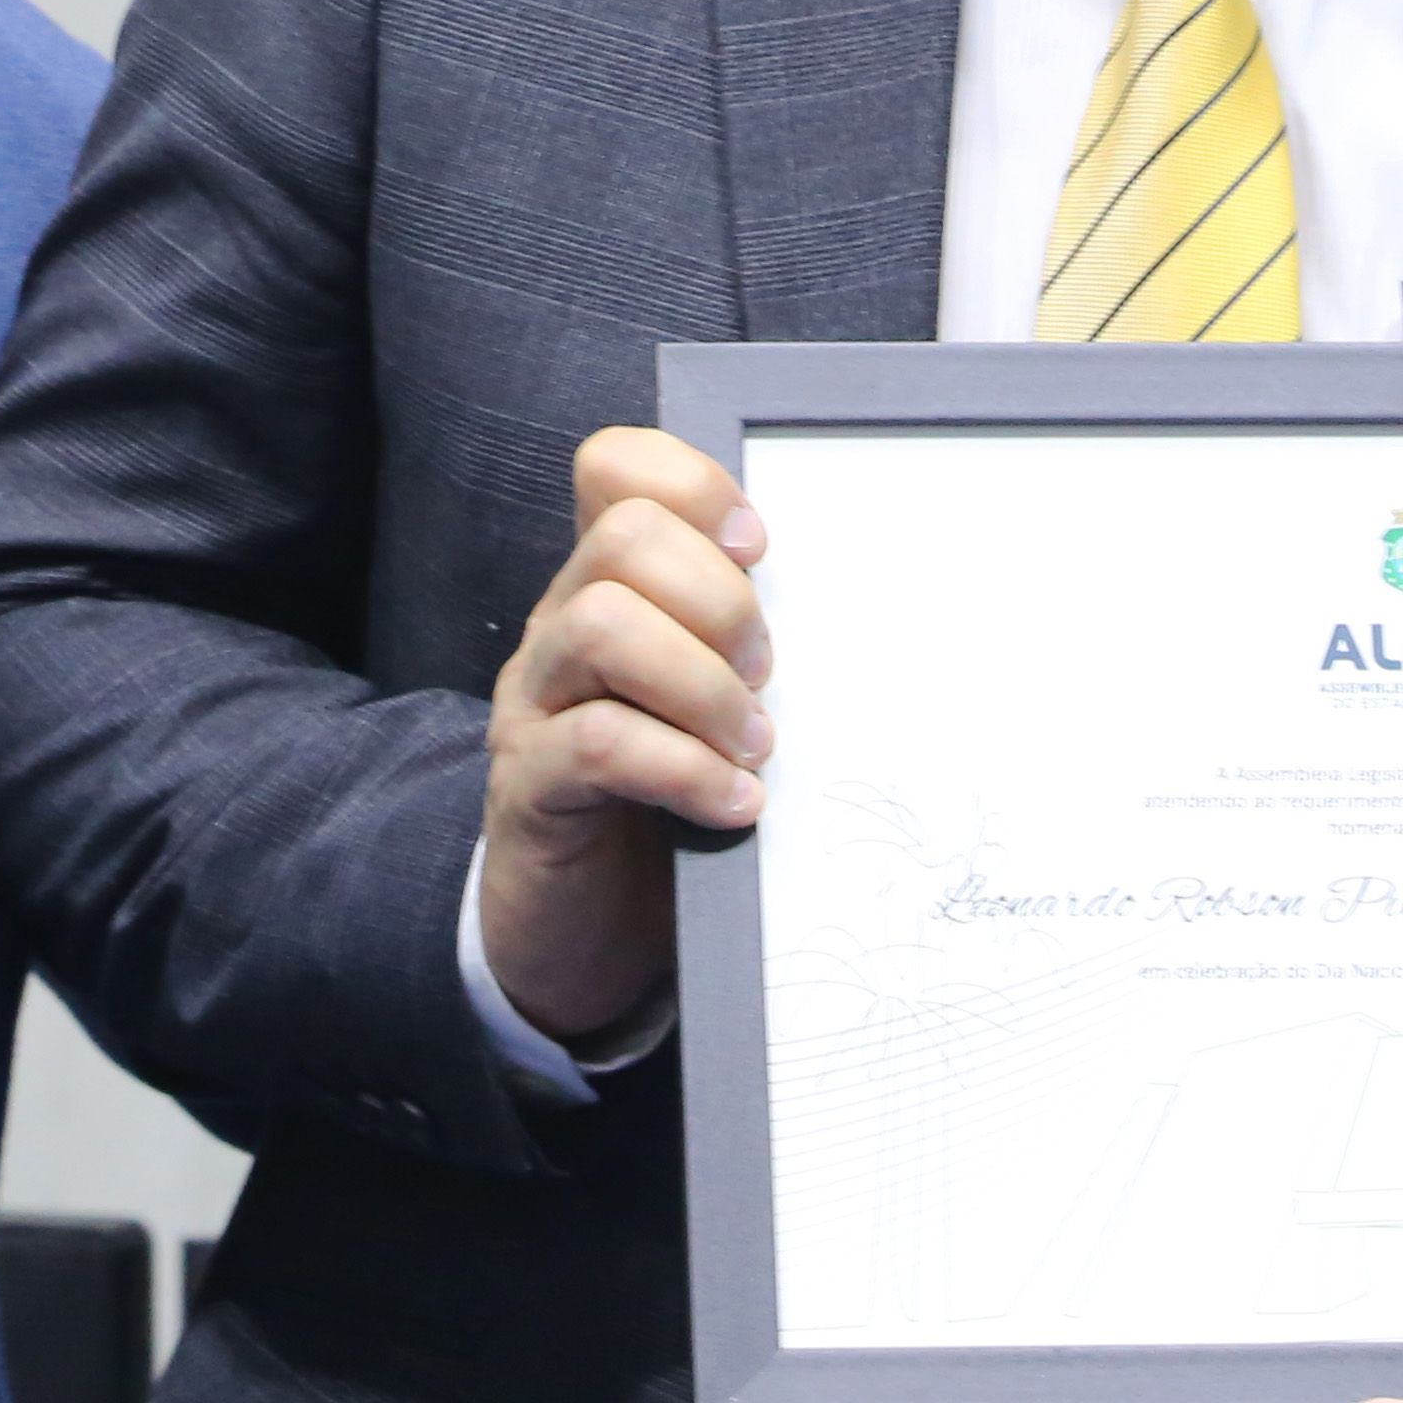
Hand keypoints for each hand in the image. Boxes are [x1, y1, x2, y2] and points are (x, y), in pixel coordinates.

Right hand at [474, 426, 770, 1047]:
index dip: (691, 482)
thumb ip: (752, 648)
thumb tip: (873, 612)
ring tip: (754, 743)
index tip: (760, 548)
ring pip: (600, 624)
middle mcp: (560, 628)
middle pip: (622, 537)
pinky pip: (598, 744)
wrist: (583, 933)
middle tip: (768, 676)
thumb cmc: (668, 804)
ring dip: (703, 683)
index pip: (615, 469)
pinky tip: (736, 804)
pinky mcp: (529, 788)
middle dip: (719, 599)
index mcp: (609, 589)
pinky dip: (685, 769)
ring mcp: (536, 705)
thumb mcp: (710, 705)